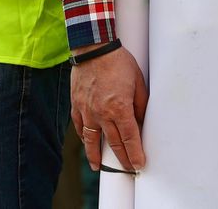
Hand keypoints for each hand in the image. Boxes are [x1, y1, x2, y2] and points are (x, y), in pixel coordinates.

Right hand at [72, 47, 147, 172]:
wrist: (93, 48)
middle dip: (122, 159)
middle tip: (127, 169)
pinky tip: (87, 143)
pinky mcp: (76, 105)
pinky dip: (83, 137)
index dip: (135, 154)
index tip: (138, 164)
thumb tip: (141, 120)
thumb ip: (140, 103)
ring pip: (92, 140)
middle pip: (113, 144)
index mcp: (120, 108)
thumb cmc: (118, 61)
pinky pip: (79, 126)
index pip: (129, 139)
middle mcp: (102, 114)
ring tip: (99, 167)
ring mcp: (87, 110)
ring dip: (96, 156)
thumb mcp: (138, 81)